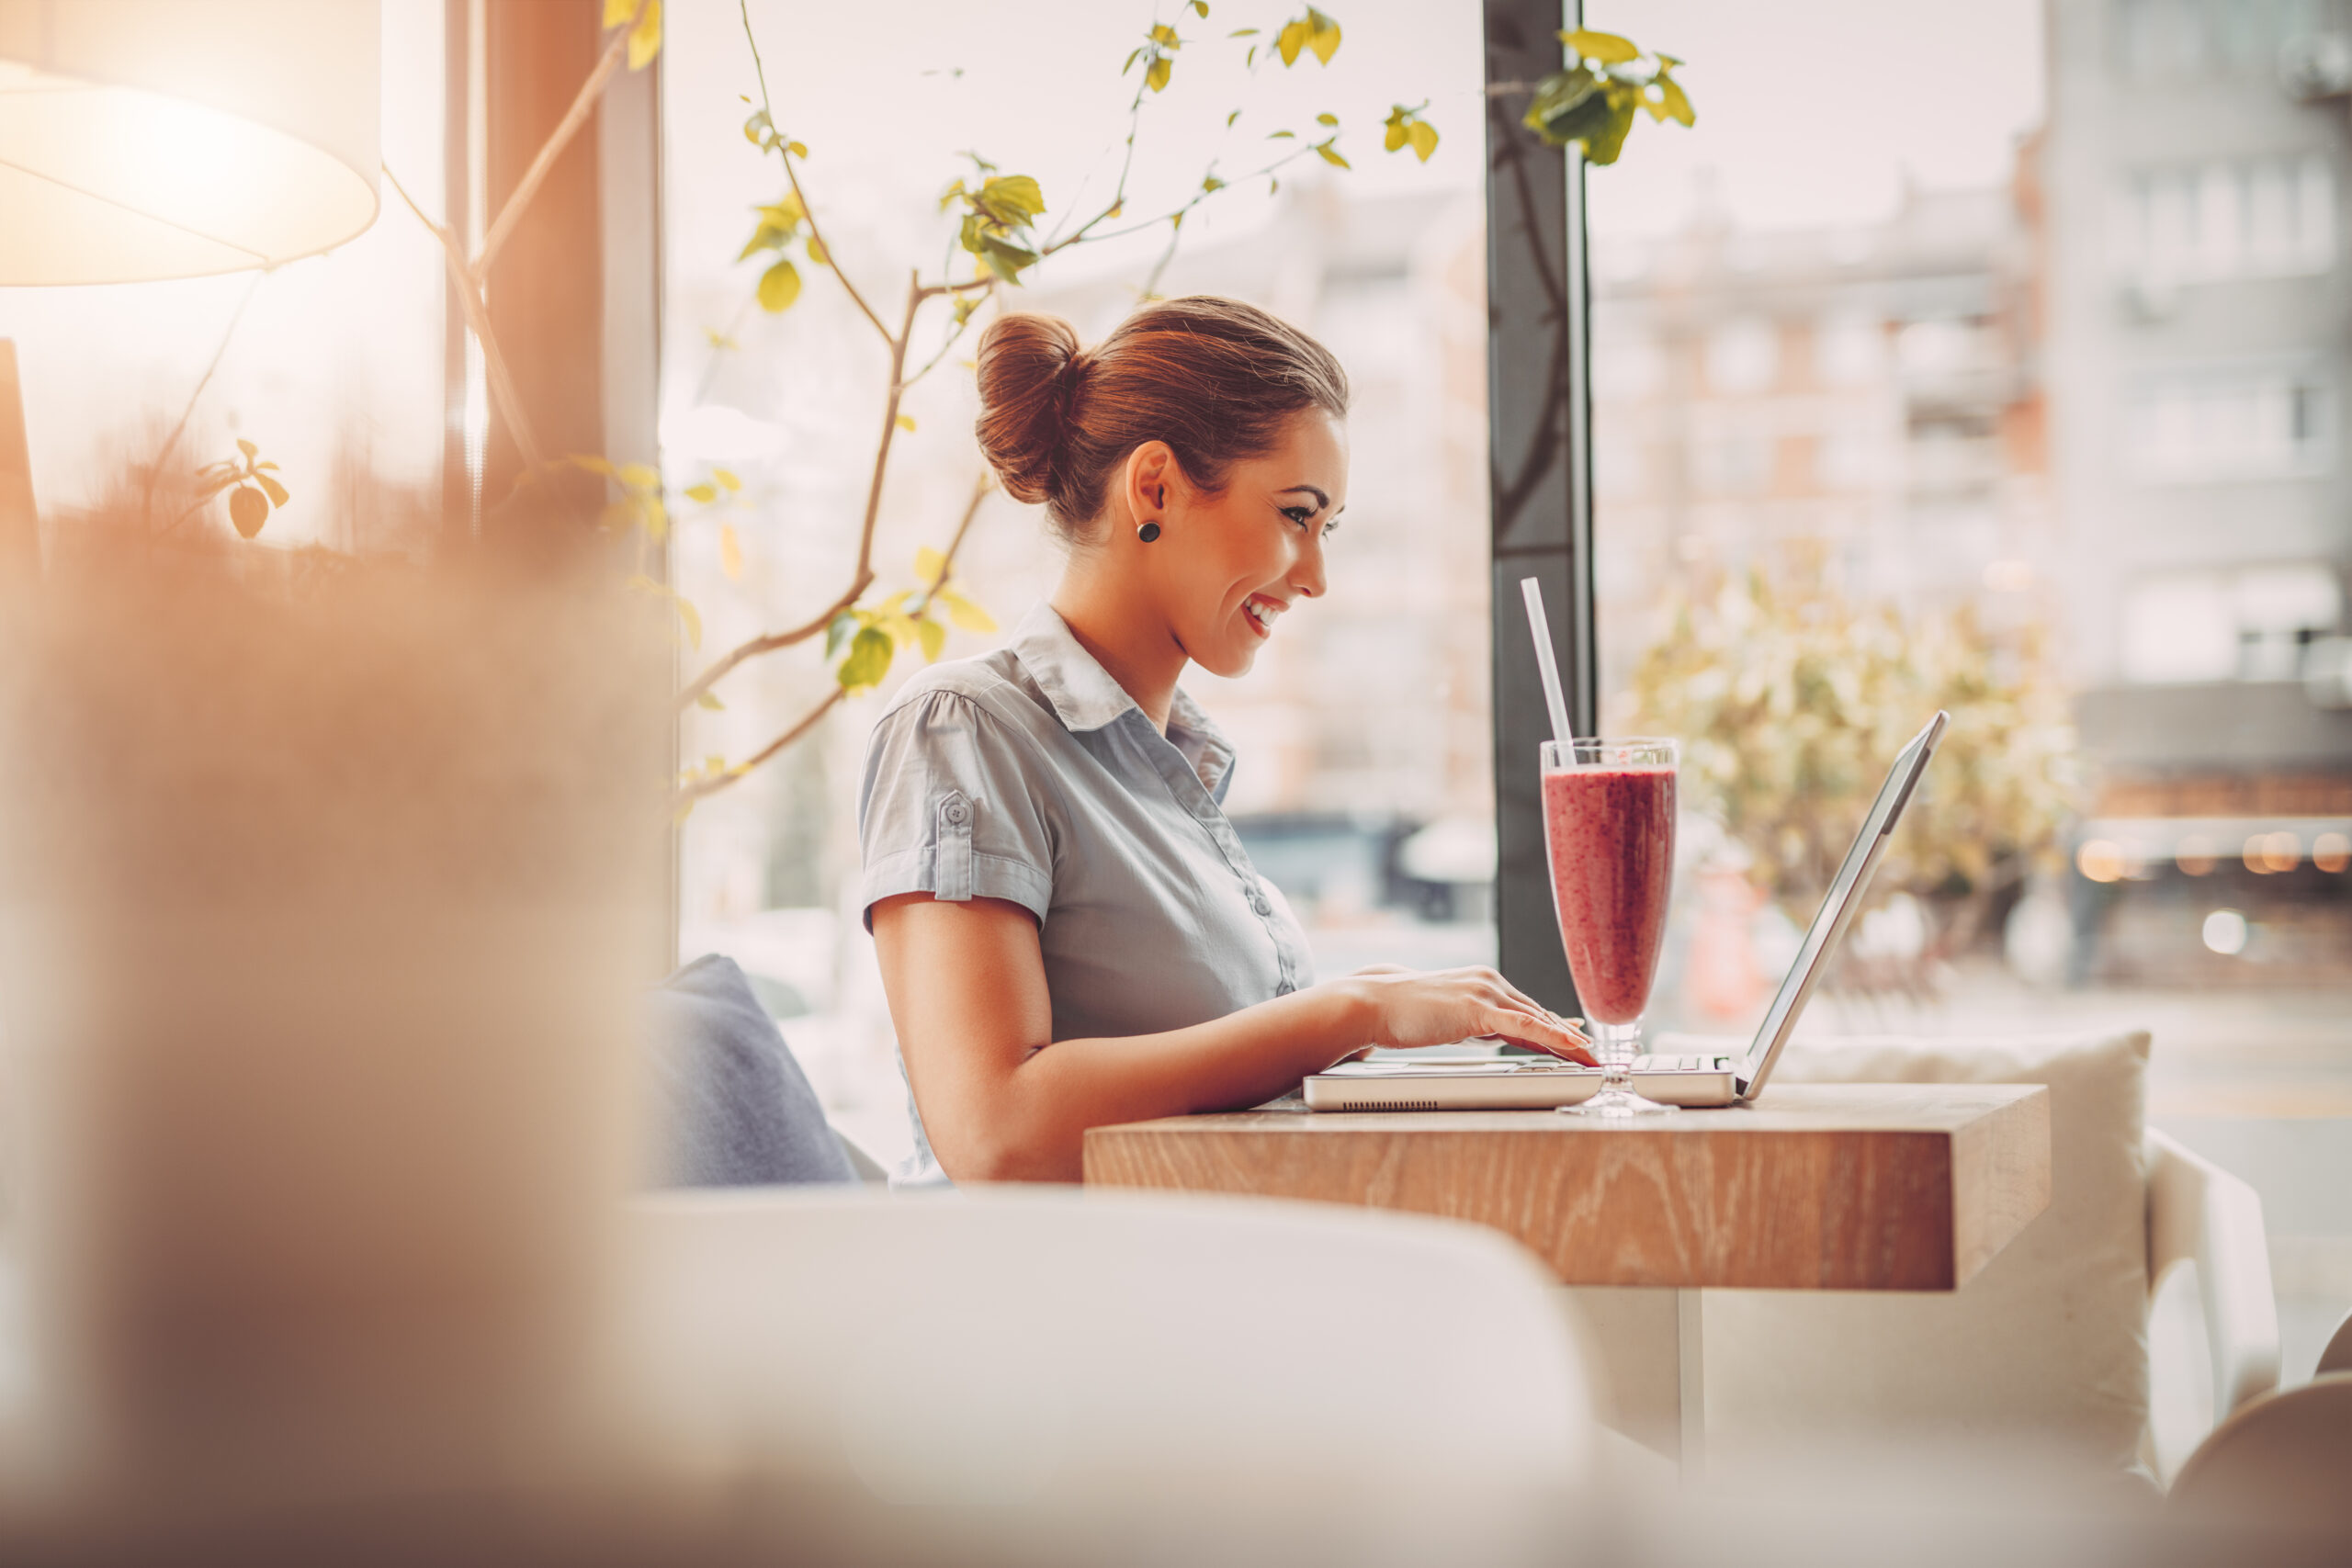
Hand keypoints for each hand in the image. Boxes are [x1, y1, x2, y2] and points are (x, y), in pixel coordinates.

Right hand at [1335, 966, 1594, 1064]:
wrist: (1375, 1003)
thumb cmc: (1405, 1013)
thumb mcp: (1452, 1020)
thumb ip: (1480, 1025)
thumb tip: (1502, 1036)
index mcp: (1484, 983)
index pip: (1528, 1010)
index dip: (1557, 1028)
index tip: (1579, 1041)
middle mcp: (1490, 981)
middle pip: (1540, 1014)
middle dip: (1570, 1038)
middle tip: (1595, 1055)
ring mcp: (1486, 991)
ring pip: (1538, 1019)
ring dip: (1569, 1041)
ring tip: (1591, 1057)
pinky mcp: (1478, 1008)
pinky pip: (1524, 1025)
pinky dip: (1552, 1035)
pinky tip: (1571, 1044)